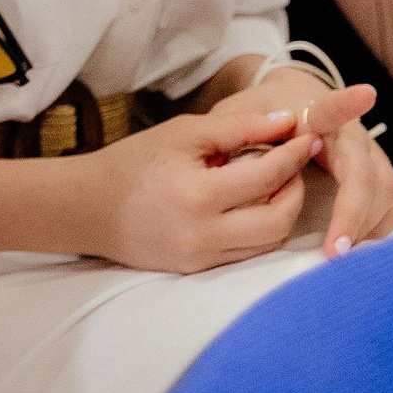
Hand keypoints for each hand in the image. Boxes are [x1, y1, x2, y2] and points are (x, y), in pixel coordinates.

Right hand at [87, 108, 323, 274]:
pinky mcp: (198, 270)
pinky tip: (255, 206)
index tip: (306, 136)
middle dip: (295, 189)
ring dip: (283, 212)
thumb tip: (287, 121)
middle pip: (279, 220)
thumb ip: (237, 127)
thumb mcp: (182, 133)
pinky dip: (261, 230)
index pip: (266, 176)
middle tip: (294, 164)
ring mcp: (201, 258)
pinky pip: (247, 254)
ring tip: (277, 184)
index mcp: (197, 195)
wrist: (87, 207)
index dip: (292, 154)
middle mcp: (203, 234)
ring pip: (269, 243)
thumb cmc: (132, 162)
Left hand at [220, 71, 392, 257]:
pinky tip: (355, 245)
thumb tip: (233, 160)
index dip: (347, 104)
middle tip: (334, 250)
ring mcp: (371, 154)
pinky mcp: (379, 174)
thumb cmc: (264, 109)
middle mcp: (351, 133)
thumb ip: (233, 131)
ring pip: (384, 192)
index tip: (366, 93)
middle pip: (365, 172)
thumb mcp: (240, 112)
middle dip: (353, 213)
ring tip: (337, 254)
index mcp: (315, 113)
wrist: (292, 96)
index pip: (331, 108)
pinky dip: (379, 227)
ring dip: (365, 226)